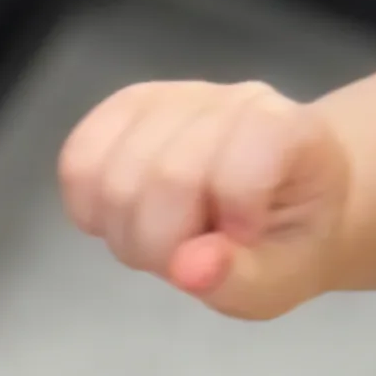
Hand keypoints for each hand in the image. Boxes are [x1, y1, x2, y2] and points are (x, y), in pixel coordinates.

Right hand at [59, 80, 351, 319]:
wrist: (297, 196)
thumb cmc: (295, 238)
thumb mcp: (285, 279)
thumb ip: (242, 279)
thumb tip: (185, 269)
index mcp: (288, 133)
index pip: (238, 168)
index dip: (230, 222)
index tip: (245, 242)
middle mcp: (230, 102)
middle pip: (162, 177)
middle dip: (165, 245)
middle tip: (194, 258)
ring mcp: (174, 96)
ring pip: (110, 172)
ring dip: (127, 232)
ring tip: (168, 241)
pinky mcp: (127, 106)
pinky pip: (77, 160)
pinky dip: (92, 209)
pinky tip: (128, 223)